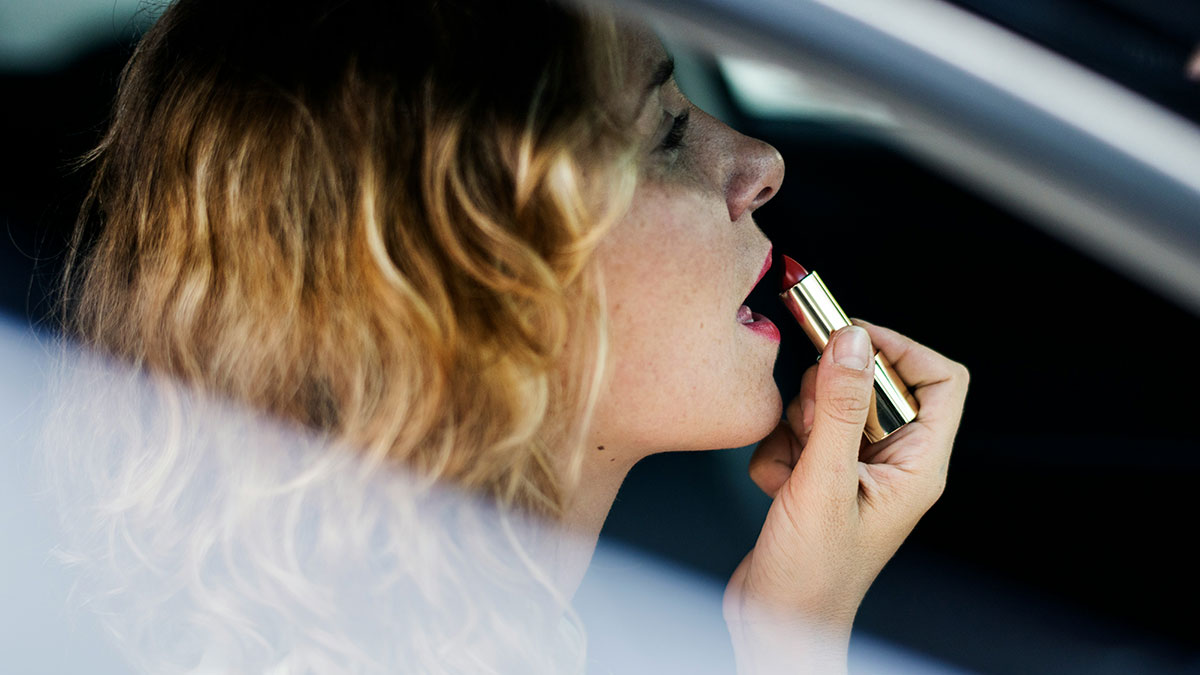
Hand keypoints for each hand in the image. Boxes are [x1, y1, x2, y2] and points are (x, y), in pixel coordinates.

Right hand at [723, 320, 967, 672]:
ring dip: (796, 425)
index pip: (940, 379)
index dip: (900, 349)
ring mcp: (853, 469)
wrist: (774, 624)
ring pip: (827, 405)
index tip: (853, 336)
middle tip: (810, 419)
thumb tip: (852, 342)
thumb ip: (839, 408)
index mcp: (916, 465)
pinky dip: (778, 450)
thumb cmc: (812, 577)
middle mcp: (890, 463)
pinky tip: (776, 486)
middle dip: (830, 393)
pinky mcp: (818, 477)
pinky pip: (797, 432)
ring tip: (791, 467)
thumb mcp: (824, 483)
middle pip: (872, 385)